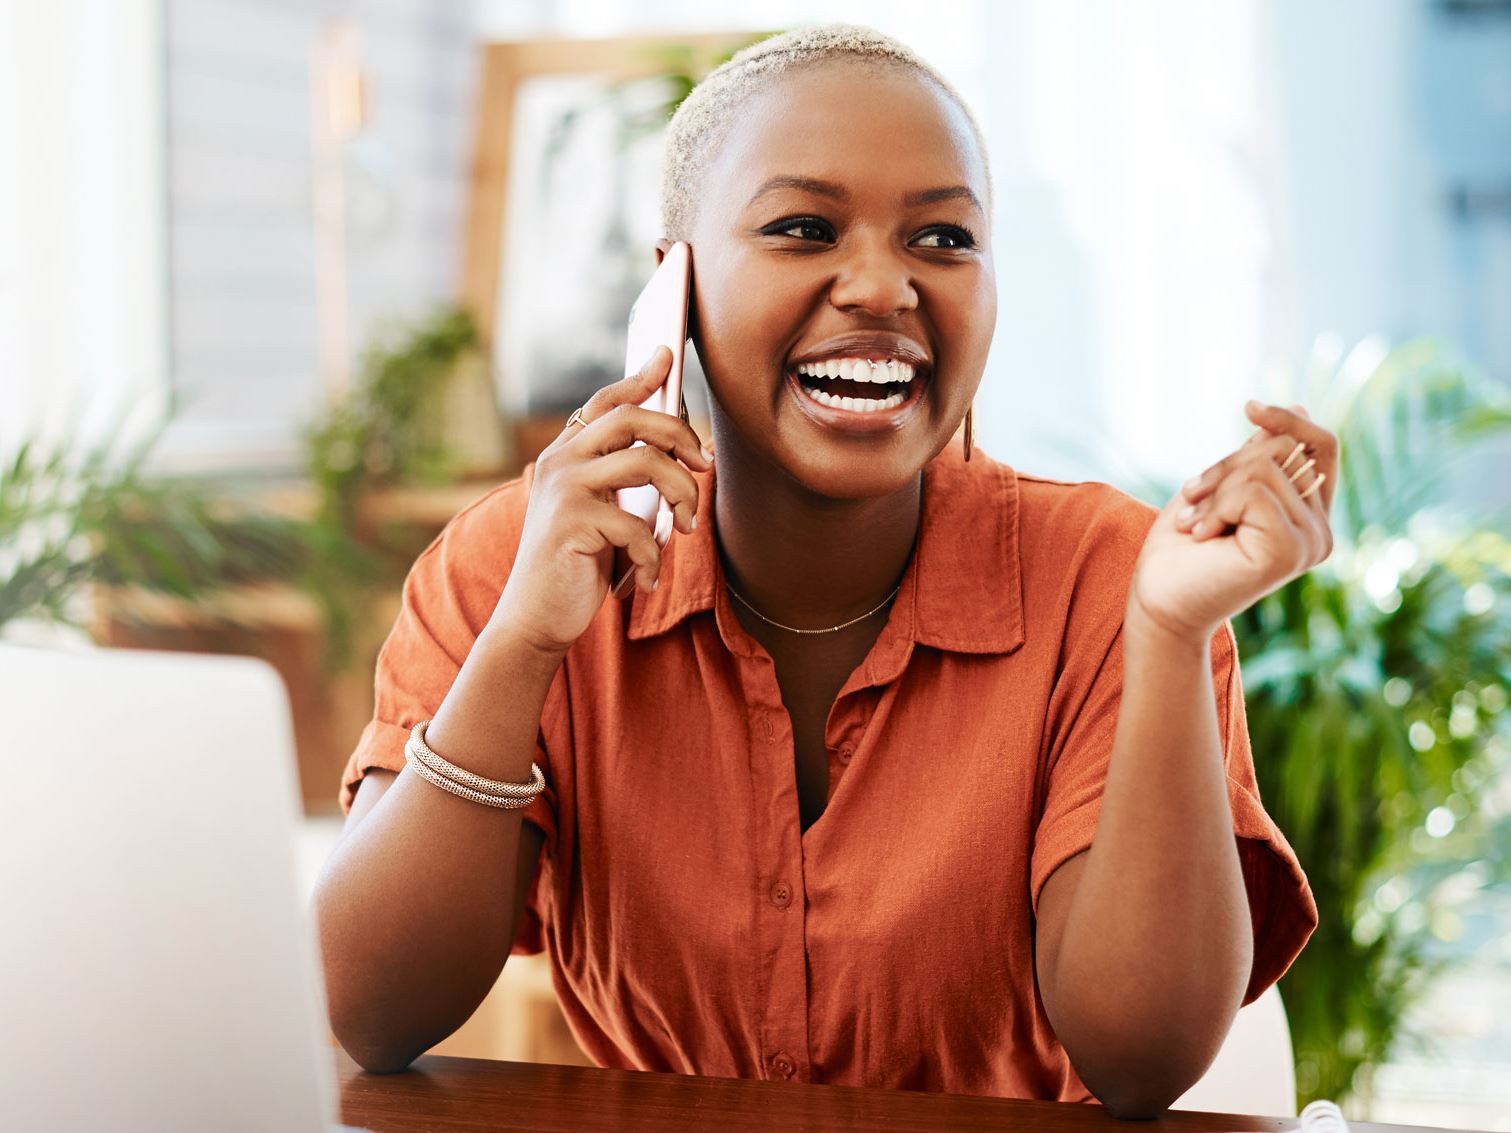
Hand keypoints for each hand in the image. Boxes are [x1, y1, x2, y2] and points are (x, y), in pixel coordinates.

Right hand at [489, 347, 712, 656]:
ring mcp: (563, 488)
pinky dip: (654, 556)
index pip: (606, 402)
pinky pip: (638, 525)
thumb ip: (625, 481)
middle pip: (633, 418)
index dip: (639, 377)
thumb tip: (681, 454)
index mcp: (566, 454)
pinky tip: (649, 579)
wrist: (536, 617)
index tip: (666, 355)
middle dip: (680, 436)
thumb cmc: (578, 565)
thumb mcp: (603, 513)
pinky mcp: (571, 521)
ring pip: (646, 462)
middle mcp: (560, 461)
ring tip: (688, 528)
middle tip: (705, 467)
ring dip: (683, 496)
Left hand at [1128, 402, 1337, 643]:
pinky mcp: (1291, 551)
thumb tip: (1299, 407)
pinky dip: (1217, 506)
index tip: (1248, 408)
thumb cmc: (1184, 547)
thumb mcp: (1223, 486)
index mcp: (1309, 513)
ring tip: (1195, 523)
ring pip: (1264, 468)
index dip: (1288, 420)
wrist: (1159, 599)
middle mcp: (1319, 530)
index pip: (1321, 446)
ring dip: (1215, 490)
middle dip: (1226, 464)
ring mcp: (1311, 542)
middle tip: (1191, 496)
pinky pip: (1254, 492)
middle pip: (1284, 449)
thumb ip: (1261, 456)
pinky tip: (1203, 535)